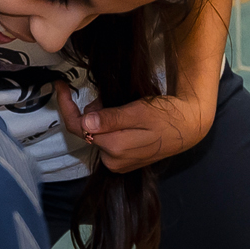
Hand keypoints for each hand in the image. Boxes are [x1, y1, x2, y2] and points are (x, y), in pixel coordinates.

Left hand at [76, 84, 212, 171]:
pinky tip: (123, 117)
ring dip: (102, 117)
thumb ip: (113, 118)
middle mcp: (112, 160)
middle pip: (87, 130)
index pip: (78, 127)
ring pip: (97, 134)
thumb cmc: (167, 115)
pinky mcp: (123, 162)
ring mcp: (118, 163)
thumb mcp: (140, 111)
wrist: (188, 127)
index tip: (61, 85)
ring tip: (122, 107)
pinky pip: (107, 140)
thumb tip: (86, 121)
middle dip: (92, 110)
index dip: (66, 105)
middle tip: (111, 97)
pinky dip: (109, 126)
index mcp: (115, 148)